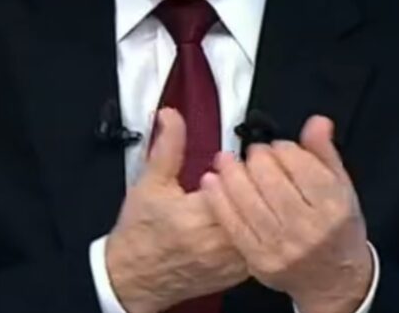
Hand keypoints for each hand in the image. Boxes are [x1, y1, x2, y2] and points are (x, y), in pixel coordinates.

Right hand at [105, 108, 248, 312]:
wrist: (132, 280)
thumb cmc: (138, 236)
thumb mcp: (149, 184)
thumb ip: (167, 147)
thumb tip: (172, 117)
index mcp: (195, 217)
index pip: (238, 184)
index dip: (243, 166)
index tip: (236, 160)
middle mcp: (216, 243)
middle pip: (258, 205)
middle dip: (260, 183)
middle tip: (252, 171)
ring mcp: (229, 263)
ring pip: (266, 227)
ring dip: (266, 207)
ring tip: (258, 192)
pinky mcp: (237, 275)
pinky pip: (263, 247)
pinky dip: (264, 230)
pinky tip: (258, 217)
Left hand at [200, 115, 372, 312]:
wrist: (334, 278)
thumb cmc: (337, 227)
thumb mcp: (340, 186)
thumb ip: (324, 152)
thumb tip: (317, 122)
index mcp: (332, 205)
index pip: (299, 164)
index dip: (282, 148)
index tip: (276, 147)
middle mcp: (309, 228)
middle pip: (270, 179)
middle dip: (255, 158)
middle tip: (252, 154)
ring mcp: (283, 246)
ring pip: (248, 200)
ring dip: (231, 173)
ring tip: (225, 160)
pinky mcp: (260, 260)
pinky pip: (233, 224)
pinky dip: (219, 199)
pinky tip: (212, 182)